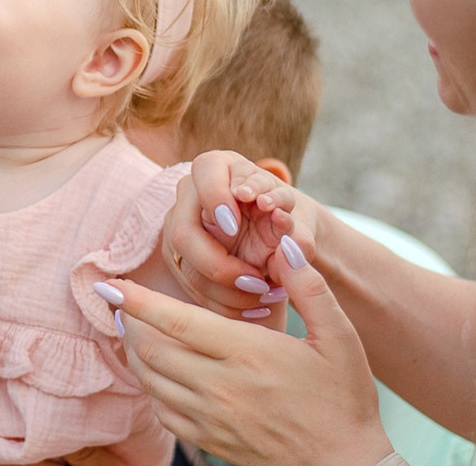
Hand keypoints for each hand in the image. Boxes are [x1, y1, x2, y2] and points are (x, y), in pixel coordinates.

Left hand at [108, 240, 394, 465]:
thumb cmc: (345, 400)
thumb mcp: (341, 338)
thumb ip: (311, 288)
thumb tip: (285, 248)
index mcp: (247, 353)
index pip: (175, 321)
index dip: (136, 301)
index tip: (109, 284)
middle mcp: (219, 386)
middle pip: (149, 349)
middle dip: (129, 320)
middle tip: (122, 300)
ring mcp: (210, 417)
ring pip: (150, 379)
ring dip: (134, 351)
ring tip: (132, 327)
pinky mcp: (209, 440)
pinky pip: (162, 409)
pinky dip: (151, 384)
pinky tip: (158, 369)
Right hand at [163, 151, 298, 318]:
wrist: (281, 240)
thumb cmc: (288, 220)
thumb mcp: (296, 219)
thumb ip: (293, 225)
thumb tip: (285, 228)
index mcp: (216, 167)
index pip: (204, 172)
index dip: (215, 199)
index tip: (235, 225)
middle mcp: (189, 195)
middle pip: (182, 231)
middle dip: (217, 262)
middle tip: (255, 280)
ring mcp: (179, 229)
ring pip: (185, 267)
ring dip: (225, 289)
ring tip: (263, 297)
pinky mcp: (180, 260)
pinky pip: (192, 288)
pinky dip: (223, 304)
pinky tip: (254, 309)